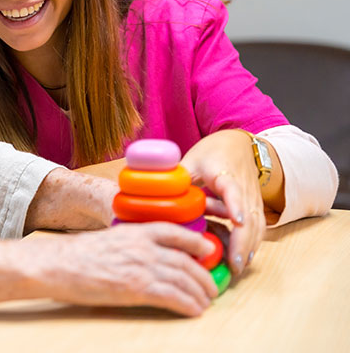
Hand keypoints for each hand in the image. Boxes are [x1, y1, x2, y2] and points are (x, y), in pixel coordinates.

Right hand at [23, 223, 216, 315]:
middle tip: (211, 287)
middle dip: (203, 276)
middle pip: (186, 261)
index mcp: (135, 232)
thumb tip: (144, 257)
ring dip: (201, 293)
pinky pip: (174, 297)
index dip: (196, 242)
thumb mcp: (108, 240)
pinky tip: (195, 311)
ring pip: (185, 280)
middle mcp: (144, 247)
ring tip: (206, 302)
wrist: (58, 265)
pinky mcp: (138, 288)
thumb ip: (130, 245)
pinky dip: (189, 305)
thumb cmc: (76, 255)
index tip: (207, 251)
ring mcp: (142, 267)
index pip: (175, 232)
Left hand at [180, 129, 265, 274]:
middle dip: (243, 241)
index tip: (237, 221)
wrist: (237, 144)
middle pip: (249, 216)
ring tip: (236, 268)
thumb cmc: (212, 152)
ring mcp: (253, 198)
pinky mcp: (256, 206)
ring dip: (249, 247)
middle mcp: (244, 188)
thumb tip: (154, 195)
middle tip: (233, 263)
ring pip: (257, 225)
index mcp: (225, 173)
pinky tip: (244, 260)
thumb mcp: (191, 161)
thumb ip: (178, 178)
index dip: (235, 205)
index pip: (232, 190)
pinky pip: (259, 227)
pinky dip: (253, 244)